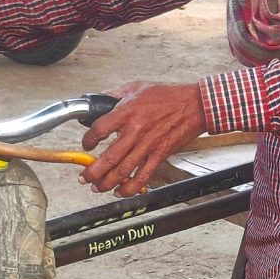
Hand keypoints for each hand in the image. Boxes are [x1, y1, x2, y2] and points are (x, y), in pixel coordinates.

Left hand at [79, 81, 206, 195]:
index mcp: (127, 112)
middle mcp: (135, 130)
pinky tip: (121, 191)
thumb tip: (100, 100)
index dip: (88, 140)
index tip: (87, 145)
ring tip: (97, 187)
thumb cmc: (168, 95)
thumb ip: (116, 95)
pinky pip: (142, 176)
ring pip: (123, 170)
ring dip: (107, 182)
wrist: (195, 105)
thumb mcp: (138, 87)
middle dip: (93, 171)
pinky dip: (130, 187)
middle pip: (109, 157)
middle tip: (84, 177)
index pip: (100, 129)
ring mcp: (148, 145)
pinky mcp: (160, 155)